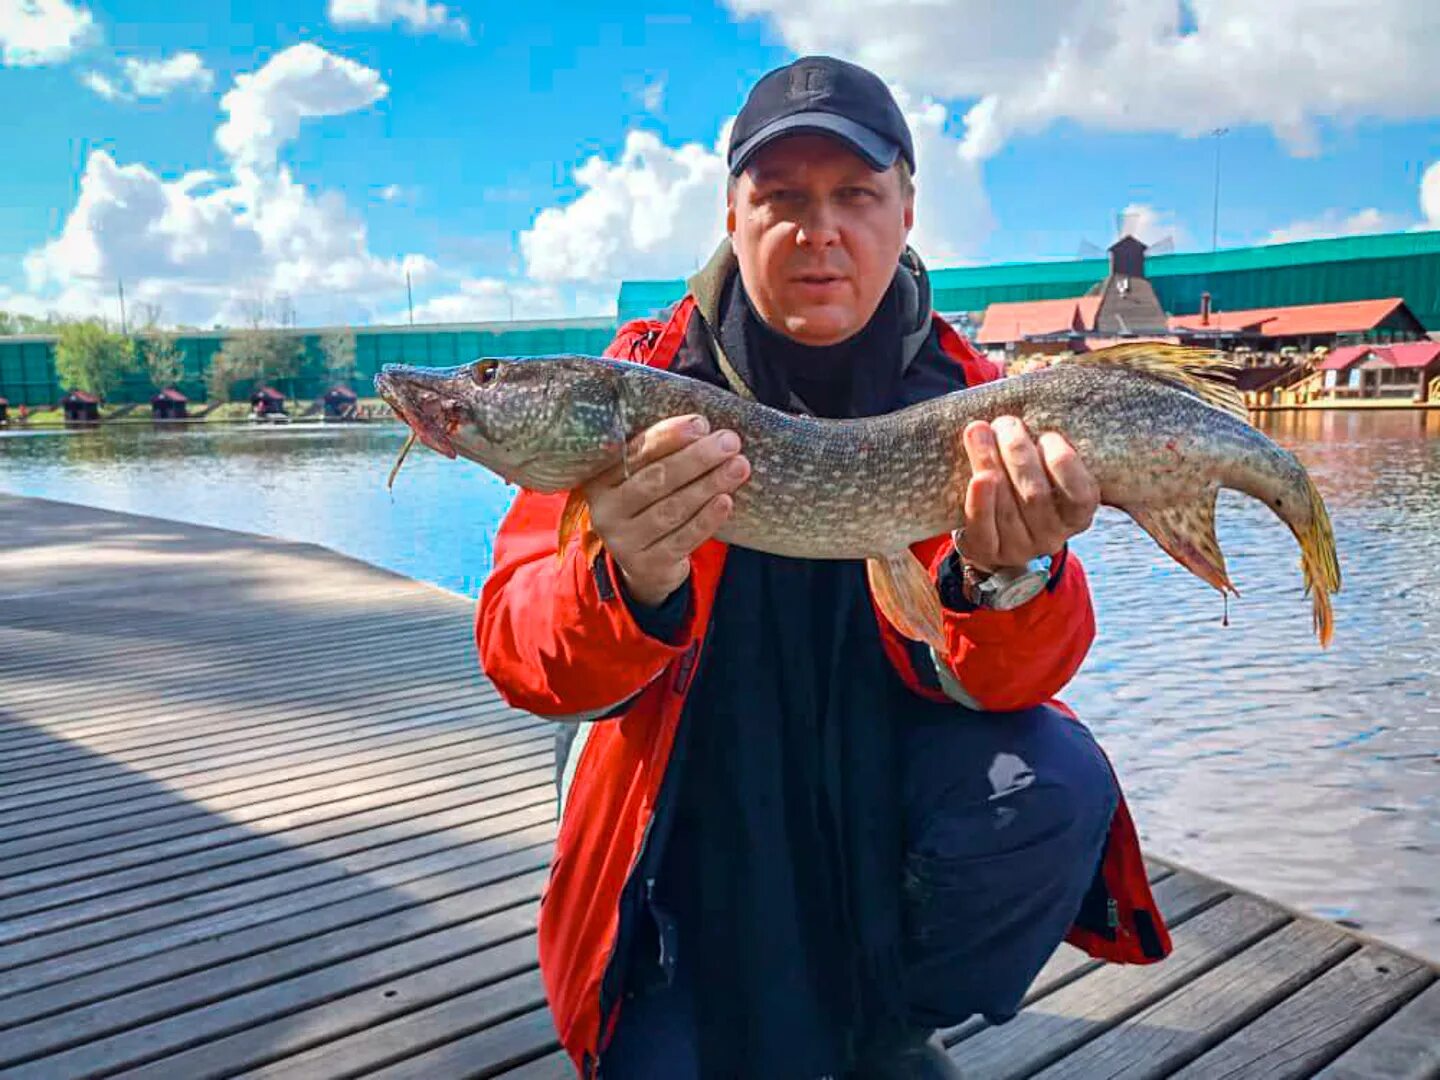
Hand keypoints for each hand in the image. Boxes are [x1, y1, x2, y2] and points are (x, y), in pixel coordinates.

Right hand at [582, 414, 749, 606]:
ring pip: (671, 509)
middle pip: (655, 479)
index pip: (635, 452)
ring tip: (738, 467)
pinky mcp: (648, 565)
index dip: (669, 436)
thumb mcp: (642, 479)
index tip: (701, 424)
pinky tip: (726, 500)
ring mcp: (624, 541)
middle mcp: (605, 511)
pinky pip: (682, 539)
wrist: (644, 564)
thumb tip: (702, 425)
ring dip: (708, 485)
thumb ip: (661, 453)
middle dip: (696, 458)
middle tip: (730, 442)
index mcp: (599, 479)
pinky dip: (706, 518)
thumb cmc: (650, 505)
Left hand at [954, 416, 1097, 572]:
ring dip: (990, 463)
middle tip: (1006, 424)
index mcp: (1077, 513)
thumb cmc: (1024, 482)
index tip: (1048, 435)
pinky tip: (977, 475)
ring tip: (978, 431)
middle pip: (1036, 495)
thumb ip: (1045, 427)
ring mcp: (1020, 547)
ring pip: (1007, 506)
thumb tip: (1036, 370)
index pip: (1081, 494)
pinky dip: (980, 499)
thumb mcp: (1044, 463)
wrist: (992, 531)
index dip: (1065, 464)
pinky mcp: (988, 551)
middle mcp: (1052, 534)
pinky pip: (983, 525)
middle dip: (1019, 453)